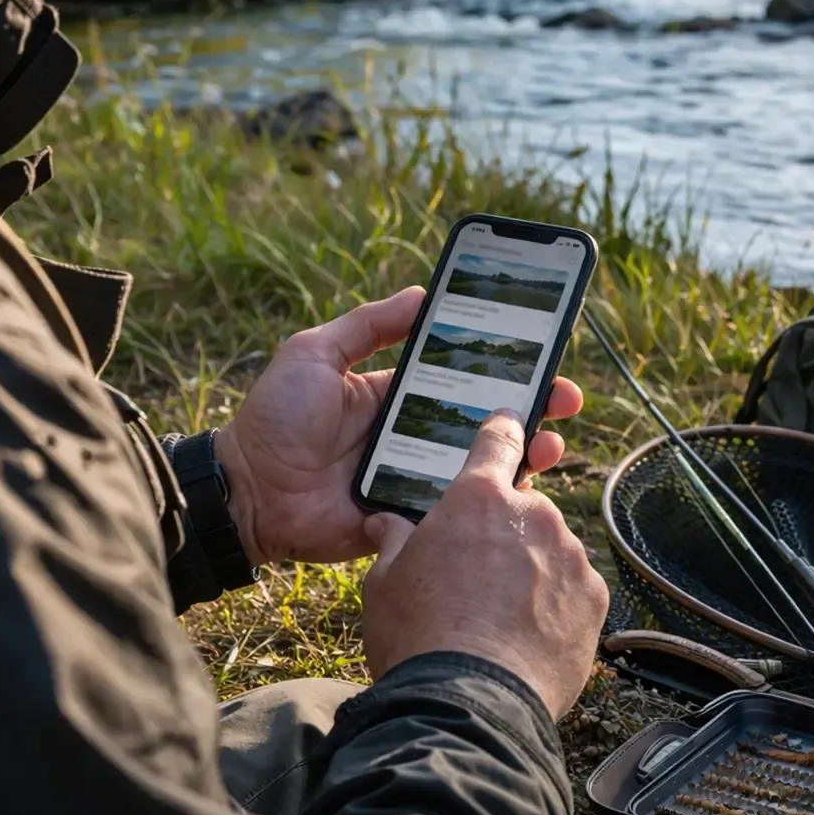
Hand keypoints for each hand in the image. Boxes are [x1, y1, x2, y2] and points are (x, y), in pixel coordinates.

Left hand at [216, 287, 584, 565]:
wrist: (247, 493)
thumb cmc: (275, 418)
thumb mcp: (315, 354)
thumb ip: (367, 325)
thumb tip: (422, 294)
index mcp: (398, 395)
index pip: (464, 376)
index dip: (504, 365)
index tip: (543, 351)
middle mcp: (415, 436)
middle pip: (486, 421)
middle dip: (532, 407)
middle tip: (566, 398)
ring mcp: (416, 480)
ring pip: (482, 467)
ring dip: (524, 453)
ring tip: (550, 440)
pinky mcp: (411, 519)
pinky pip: (458, 512)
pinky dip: (490, 503)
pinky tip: (518, 489)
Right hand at [359, 411, 609, 719]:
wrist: (470, 701)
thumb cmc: (419, 636)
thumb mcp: (384, 583)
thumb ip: (393, 543)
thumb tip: (384, 523)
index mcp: (478, 498)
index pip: (499, 439)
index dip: (504, 429)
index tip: (510, 425)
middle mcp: (534, 515)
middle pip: (524, 507)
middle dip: (506, 531)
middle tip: (477, 573)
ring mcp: (570, 556)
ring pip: (551, 550)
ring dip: (533, 570)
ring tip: (500, 617)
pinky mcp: (595, 598)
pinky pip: (574, 590)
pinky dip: (557, 606)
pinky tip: (527, 637)